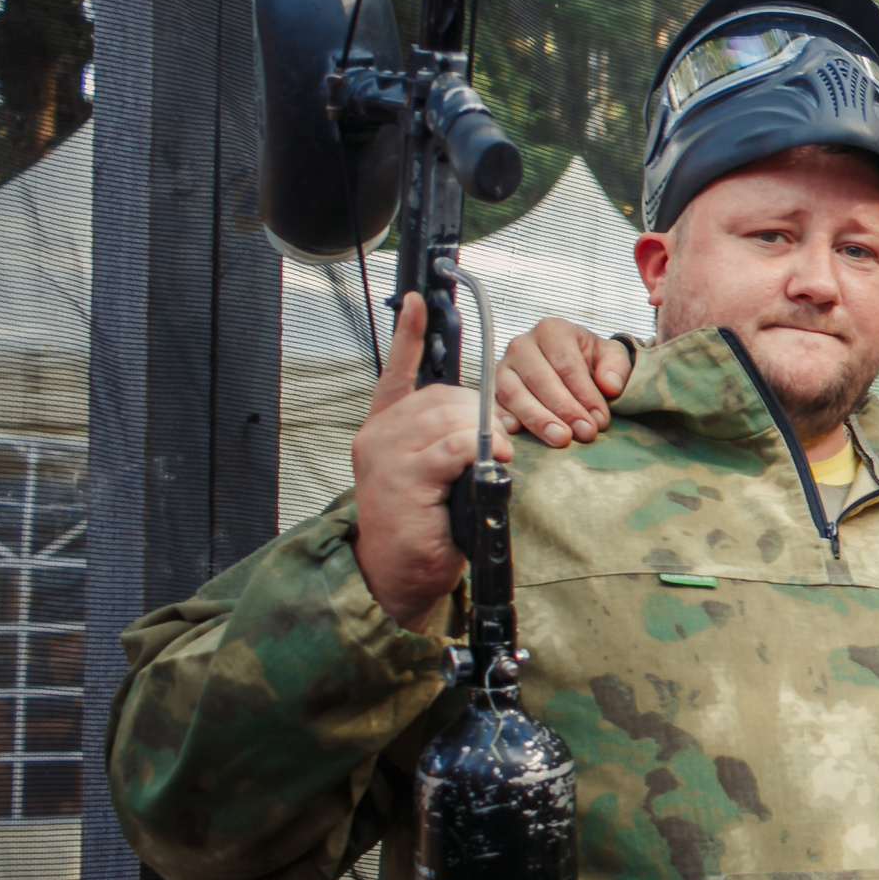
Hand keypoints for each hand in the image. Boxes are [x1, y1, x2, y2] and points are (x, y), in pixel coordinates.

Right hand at [352, 294, 511, 632]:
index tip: (416, 301)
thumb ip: (447, 442)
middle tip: (499, 441)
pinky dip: (478, 448)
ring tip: (496, 455)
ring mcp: (386, 456)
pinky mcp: (401, 478)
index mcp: (386, 430)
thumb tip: (489, 424)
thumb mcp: (436, 476)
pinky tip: (489, 459)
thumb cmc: (424, 528)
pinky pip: (450, 445)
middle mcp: (378, 436)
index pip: (397, 373)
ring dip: (483, 432)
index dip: (408, 335)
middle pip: (443, 396)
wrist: (398, 578)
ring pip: (449, 417)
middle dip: (481, 412)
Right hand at [494, 316, 628, 445]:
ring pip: (514, 393)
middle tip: (585, 433)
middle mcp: (522, 345)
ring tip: (560, 439)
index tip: (600, 419)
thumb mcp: (611, 356)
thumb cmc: (591, 360)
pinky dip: (502, 419)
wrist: (572, 364)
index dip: (584, 393)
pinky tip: (517, 432)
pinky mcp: (493, 389)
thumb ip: (616, 367)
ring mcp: (504, 367)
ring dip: (537, 419)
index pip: (566, 364)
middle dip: (564, 409)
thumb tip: (610, 386)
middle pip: (539, 378)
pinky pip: (493, 404)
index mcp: (553, 331)